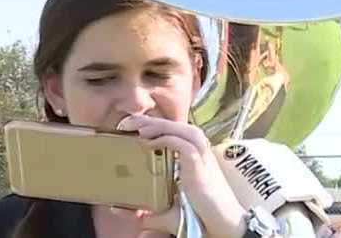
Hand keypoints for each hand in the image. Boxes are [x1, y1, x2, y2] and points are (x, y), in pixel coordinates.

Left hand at [116, 114, 248, 236]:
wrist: (222, 220)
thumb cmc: (200, 212)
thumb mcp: (169, 205)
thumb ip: (148, 206)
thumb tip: (119, 210)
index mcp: (193, 151)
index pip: (171, 129)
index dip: (150, 125)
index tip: (128, 128)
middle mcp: (198, 147)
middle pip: (172, 124)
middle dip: (147, 121)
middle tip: (124, 124)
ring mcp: (200, 152)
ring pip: (176, 128)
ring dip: (155, 125)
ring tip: (135, 128)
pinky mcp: (198, 161)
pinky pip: (179, 142)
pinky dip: (163, 139)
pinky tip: (148, 143)